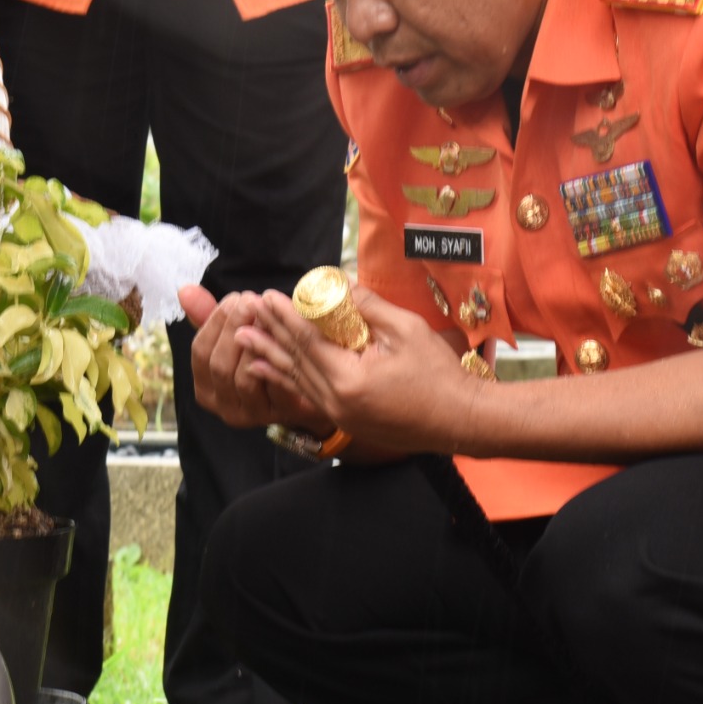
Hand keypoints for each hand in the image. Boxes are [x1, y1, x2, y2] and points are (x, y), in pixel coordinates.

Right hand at [181, 287, 325, 433]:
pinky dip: (280, 360)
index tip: (234, 298)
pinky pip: (276, 386)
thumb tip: (185, 290)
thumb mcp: (235, 337)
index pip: (200, 352)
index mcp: (206, 386)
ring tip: (269, 315)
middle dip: (235, 328)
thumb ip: (209, 316)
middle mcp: (224, 405)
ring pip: (244, 378)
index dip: (215, 322)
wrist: (311, 388)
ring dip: (257, 342)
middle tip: (252, 301)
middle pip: (219, 365)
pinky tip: (287, 336)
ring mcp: (252, 413)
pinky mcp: (281, 413)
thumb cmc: (265, 358)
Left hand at [236, 284, 478, 458]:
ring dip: (270, 355)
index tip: (267, 296)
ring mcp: (340, 416)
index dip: (284, 317)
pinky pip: (308, 395)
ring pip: (297, 380)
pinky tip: (268, 370)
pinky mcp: (346, 421)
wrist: (460, 420)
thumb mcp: (406, 330)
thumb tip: (339, 283)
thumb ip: (368, 306)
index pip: (306, 341)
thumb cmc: (438, 375)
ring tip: (243, 338)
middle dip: (270, 332)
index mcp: (350, 379)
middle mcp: (337, 402)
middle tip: (246, 310)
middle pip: (295, 360)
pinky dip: (286, 379)